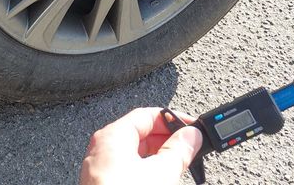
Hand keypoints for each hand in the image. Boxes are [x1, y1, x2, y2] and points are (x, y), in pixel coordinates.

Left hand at [80, 107, 202, 184]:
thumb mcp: (162, 173)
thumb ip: (179, 151)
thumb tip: (190, 136)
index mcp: (112, 136)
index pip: (146, 115)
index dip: (172, 120)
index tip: (192, 129)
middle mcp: (102, 150)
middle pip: (140, 134)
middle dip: (167, 140)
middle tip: (190, 149)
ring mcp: (101, 170)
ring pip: (134, 154)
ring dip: (159, 157)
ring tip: (179, 167)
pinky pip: (128, 171)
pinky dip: (147, 172)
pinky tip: (161, 181)